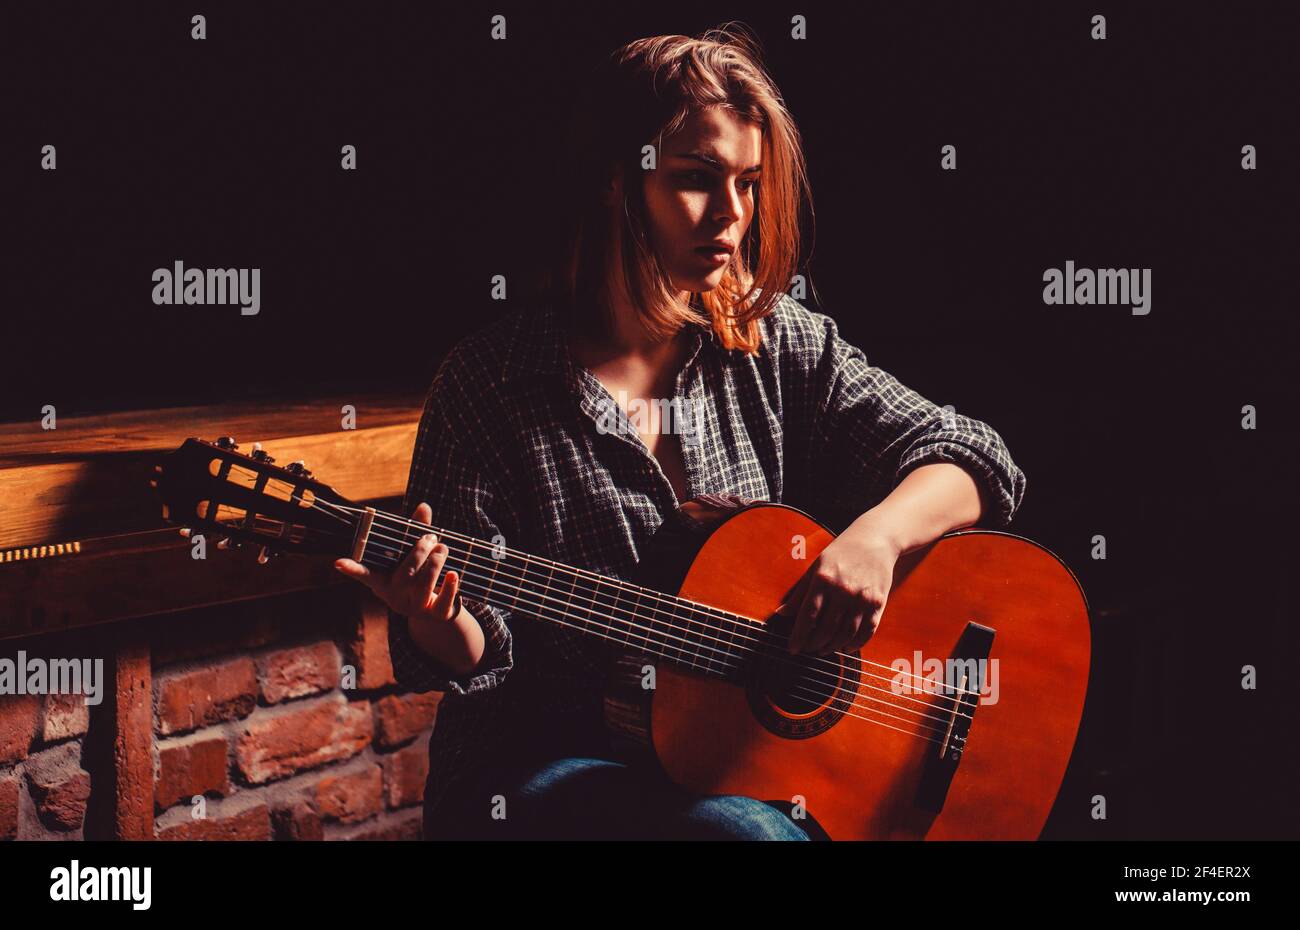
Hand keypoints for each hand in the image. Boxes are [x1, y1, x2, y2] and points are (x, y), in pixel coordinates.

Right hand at [333, 502, 462, 622]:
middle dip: (419, 553)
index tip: (338, 562)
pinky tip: (453, 573)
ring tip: (442, 548)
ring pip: (423, 587)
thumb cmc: (420, 575)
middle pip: (404, 575)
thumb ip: (417, 532)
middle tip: (430, 537)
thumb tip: (423, 506)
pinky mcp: (437, 615)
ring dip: (434, 564)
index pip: (366, 575)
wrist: (436, 611)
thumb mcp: (415, 556)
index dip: (351, 569)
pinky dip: (450, 587)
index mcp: (385, 582)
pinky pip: (443, 602)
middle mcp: (397, 597)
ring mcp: (416, 608)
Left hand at [780, 528, 900, 655]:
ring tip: (823, 649)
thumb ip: (799, 592)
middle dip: (814, 644)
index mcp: (823, 579)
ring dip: (832, 647)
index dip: (798, 636)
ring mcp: (862, 598)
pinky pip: (866, 631)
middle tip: (807, 649)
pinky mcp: (878, 602)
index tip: (792, 649)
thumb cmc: (841, 553)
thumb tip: (781, 613)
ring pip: (845, 634)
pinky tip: (845, 647)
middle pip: (826, 629)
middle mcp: (843, 590)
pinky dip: (855, 644)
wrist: (876, 539)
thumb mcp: (815, 567)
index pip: (808, 616)